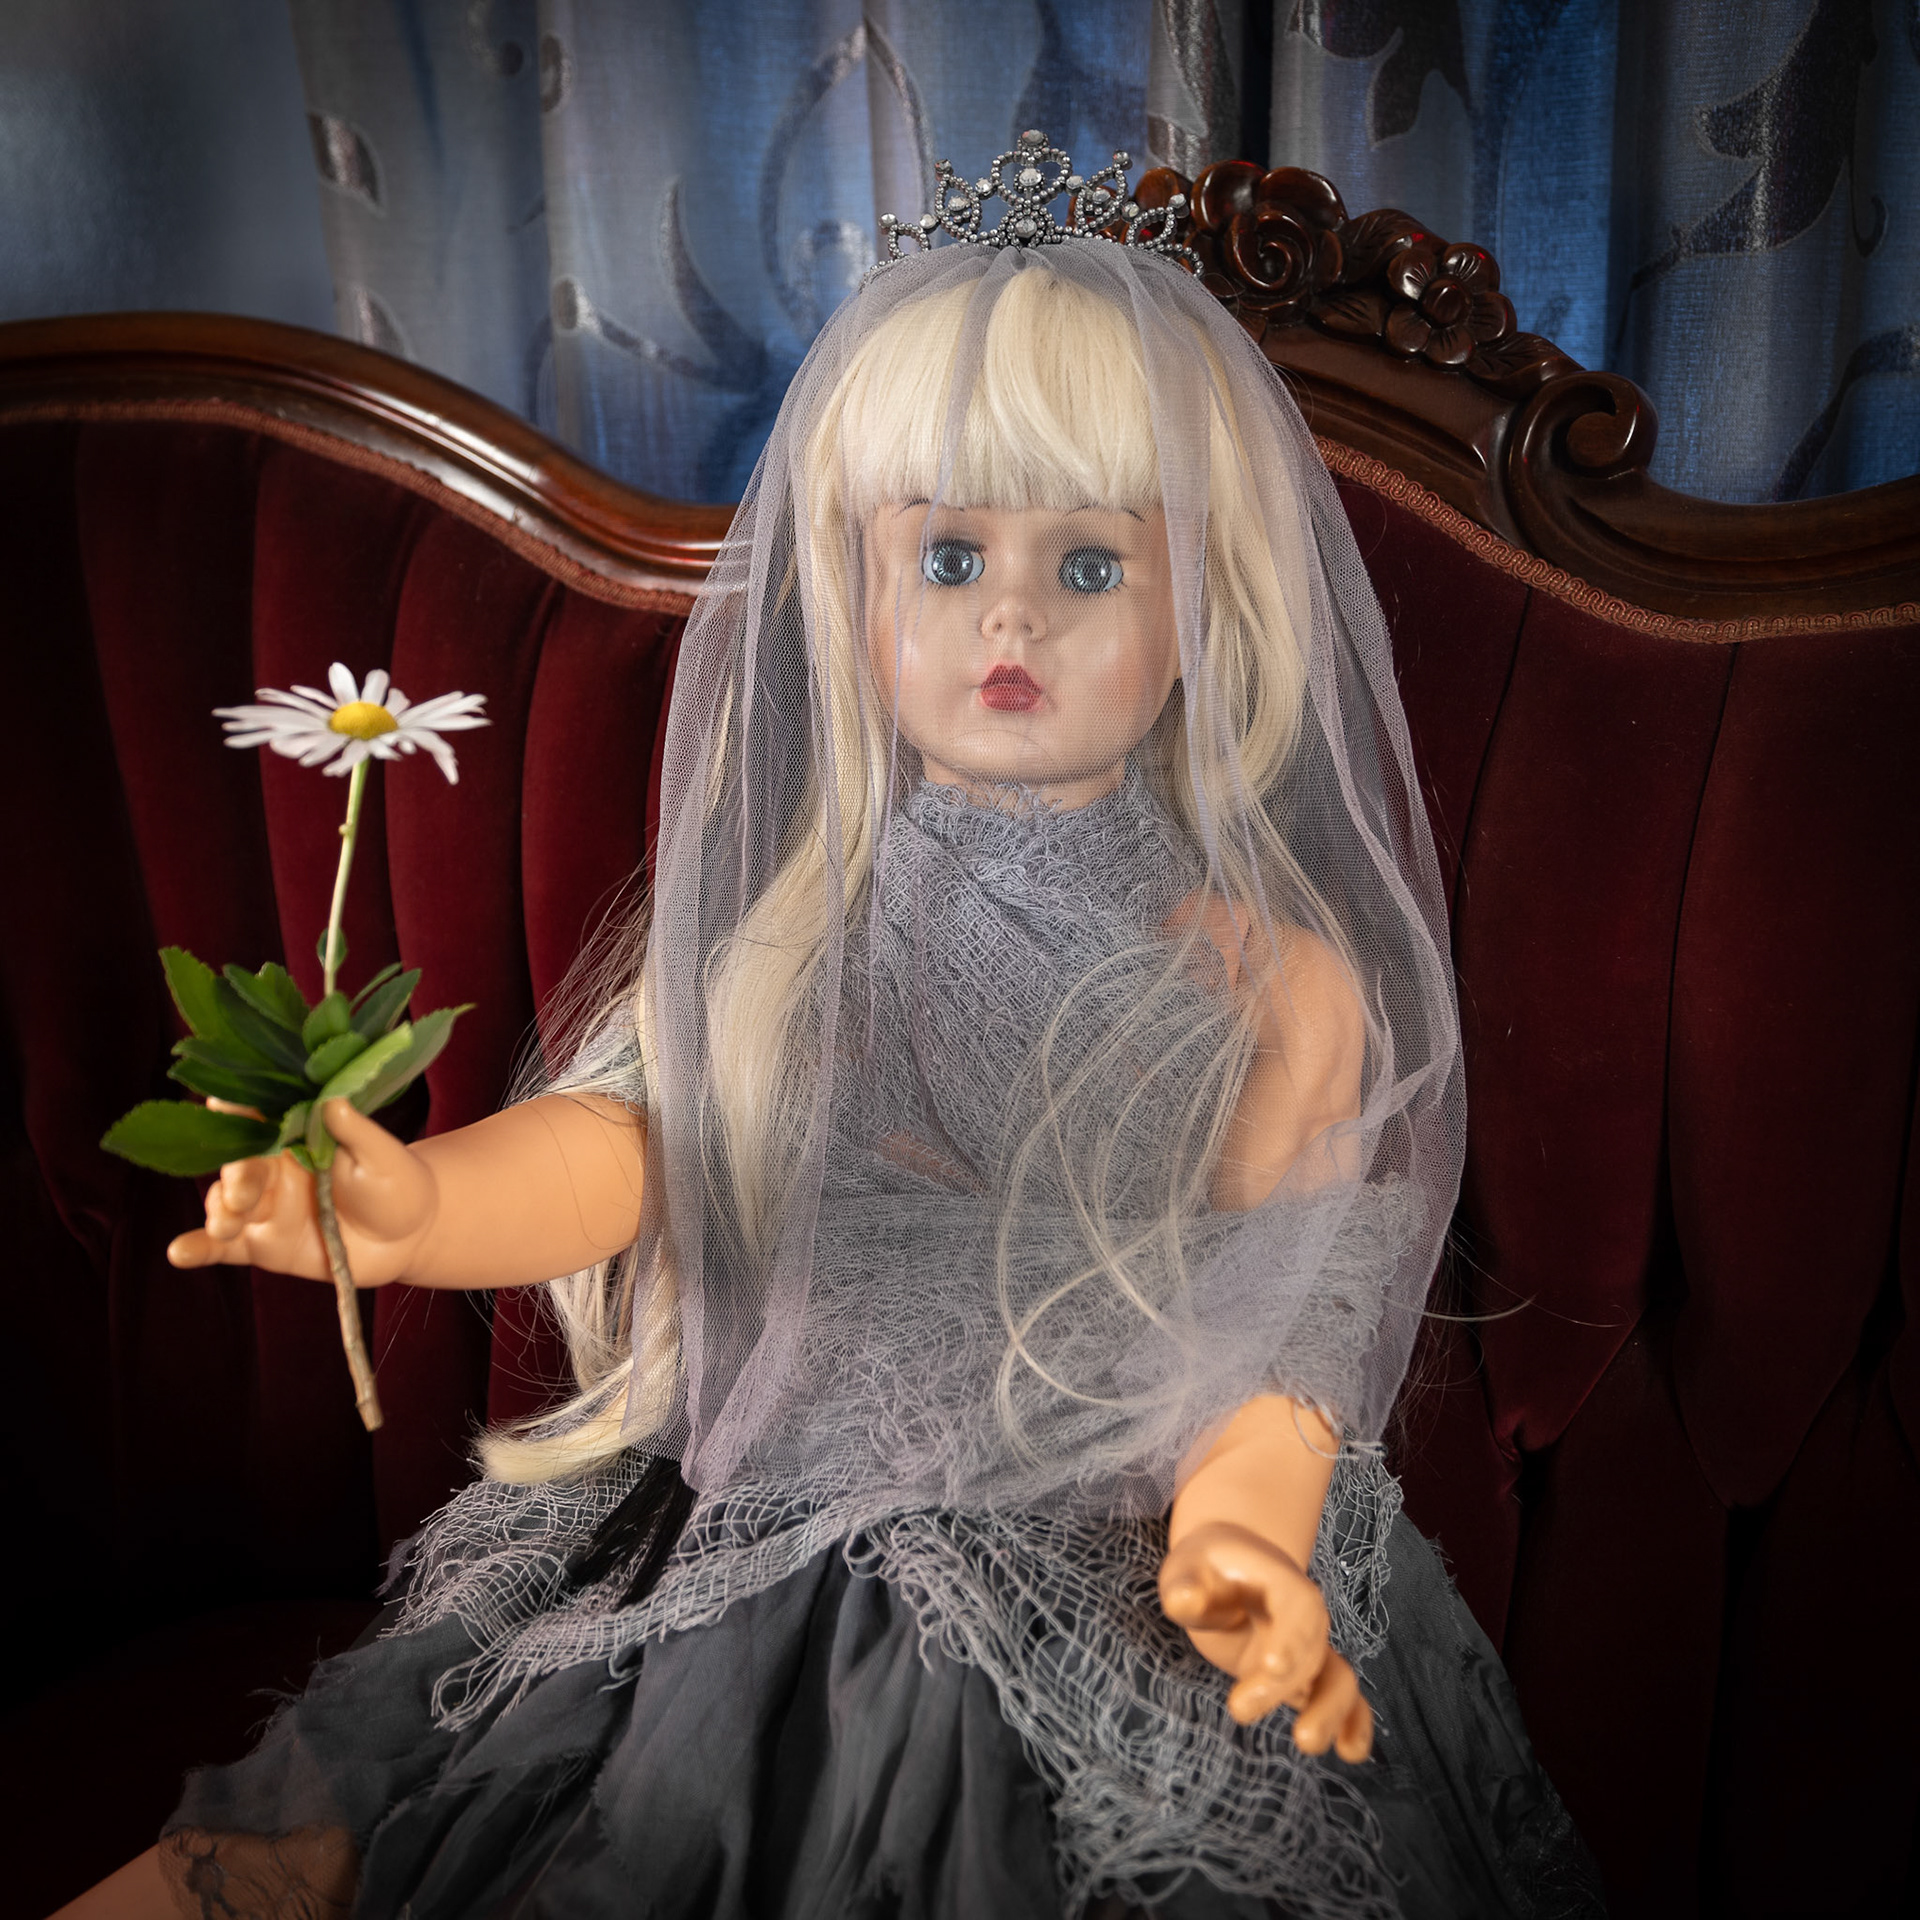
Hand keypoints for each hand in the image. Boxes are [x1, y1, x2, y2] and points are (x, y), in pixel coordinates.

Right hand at [166, 1098, 437, 1287]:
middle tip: (245, 1194)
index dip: (237, 1107)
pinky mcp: (263, 1244)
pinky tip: (179, 1253)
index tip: (219, 1101)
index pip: (259, 1116)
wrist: (408, 1236)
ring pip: (226, 1204)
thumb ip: (356, 1133)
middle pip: (239, 1163)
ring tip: (227, 1225)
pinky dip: (198, 1249)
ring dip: (219, 1211)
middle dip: (236, 1176)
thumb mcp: (383, 1156)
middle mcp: (272, 1168)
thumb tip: (332, 1101)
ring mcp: (264, 1207)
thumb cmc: (396, 1183)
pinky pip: (224, 1248)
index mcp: (296, 1136)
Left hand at [1159, 1520, 1372, 1757]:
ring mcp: (1309, 1646)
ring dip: (1330, 1711)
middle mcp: (1306, 1615)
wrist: (1229, 1570)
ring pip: (1338, 1677)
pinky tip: (1351, 1752)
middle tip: (1238, 1710)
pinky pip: (1341, 1696)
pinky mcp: (1306, 1674)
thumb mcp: (1185, 1570)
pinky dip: (1354, 1722)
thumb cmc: (1204, 1571)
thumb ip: (1185, 1588)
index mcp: (1281, 1582)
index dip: (1292, 1637)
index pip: (1298, 1607)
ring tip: (1307, 1743)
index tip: (1273, 1667)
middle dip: (1281, 1686)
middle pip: (1309, 1651)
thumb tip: (1184, 1601)